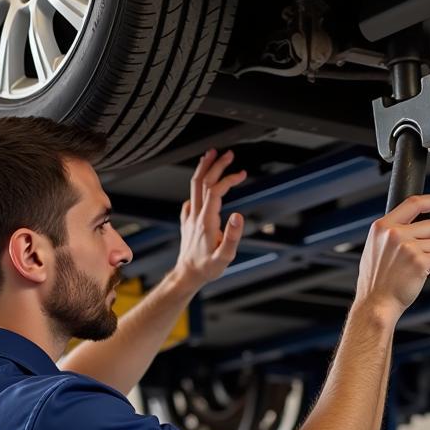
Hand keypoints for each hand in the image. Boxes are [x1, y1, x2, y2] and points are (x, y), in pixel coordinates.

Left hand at [174, 149, 246, 290]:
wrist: (187, 275)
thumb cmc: (207, 268)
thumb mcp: (225, 257)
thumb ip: (233, 237)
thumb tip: (238, 216)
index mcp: (206, 222)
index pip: (216, 191)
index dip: (228, 179)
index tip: (241, 174)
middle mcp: (196, 216)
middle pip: (203, 183)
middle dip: (215, 165)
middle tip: (227, 154)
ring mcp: (190, 218)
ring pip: (194, 187)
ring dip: (203, 169)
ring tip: (211, 155)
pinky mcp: (187, 222)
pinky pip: (190, 199)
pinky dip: (197, 188)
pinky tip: (202, 186)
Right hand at [353, 194, 429, 321]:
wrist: (376, 304)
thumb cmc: (376, 282)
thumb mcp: (375, 249)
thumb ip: (391, 233)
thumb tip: (413, 225)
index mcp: (382, 227)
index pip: (413, 203)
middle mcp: (394, 234)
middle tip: (420, 257)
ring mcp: (407, 247)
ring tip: (418, 270)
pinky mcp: (419, 261)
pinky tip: (427, 277)